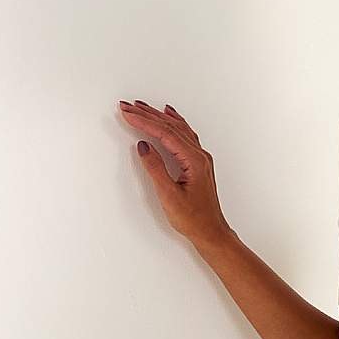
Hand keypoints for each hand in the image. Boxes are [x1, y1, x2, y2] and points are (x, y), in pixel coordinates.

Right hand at [116, 99, 231, 247]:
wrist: (211, 232)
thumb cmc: (194, 219)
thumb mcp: (169, 195)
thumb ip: (155, 169)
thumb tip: (144, 146)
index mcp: (194, 161)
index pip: (165, 133)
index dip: (144, 121)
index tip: (127, 113)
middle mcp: (199, 155)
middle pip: (171, 127)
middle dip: (148, 114)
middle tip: (128, 106)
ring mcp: (200, 158)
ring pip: (178, 129)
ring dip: (158, 116)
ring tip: (141, 107)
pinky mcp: (198, 163)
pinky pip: (185, 135)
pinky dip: (173, 123)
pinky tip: (169, 115)